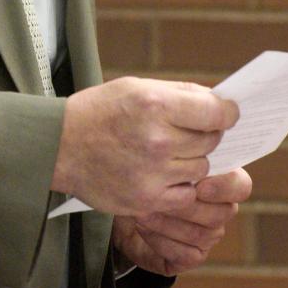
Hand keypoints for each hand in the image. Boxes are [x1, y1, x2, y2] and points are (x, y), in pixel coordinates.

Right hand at [51, 76, 238, 216]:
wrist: (59, 147)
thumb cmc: (98, 111)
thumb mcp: (135, 87)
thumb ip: (179, 94)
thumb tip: (218, 103)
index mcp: (154, 105)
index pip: (214, 112)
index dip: (226, 111)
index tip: (228, 113)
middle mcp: (157, 140)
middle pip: (211, 140)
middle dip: (206, 133)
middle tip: (188, 130)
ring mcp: (154, 174)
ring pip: (201, 168)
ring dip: (192, 159)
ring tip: (168, 151)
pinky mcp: (148, 200)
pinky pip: (186, 194)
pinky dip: (180, 184)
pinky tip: (162, 171)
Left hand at [112, 167, 252, 276]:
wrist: (122, 202)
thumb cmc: (144, 173)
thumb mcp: (159, 159)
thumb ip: (179, 156)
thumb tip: (186, 159)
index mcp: (220, 180)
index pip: (241, 186)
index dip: (224, 187)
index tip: (199, 185)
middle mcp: (219, 210)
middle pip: (221, 214)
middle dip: (185, 205)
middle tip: (157, 195)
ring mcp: (208, 236)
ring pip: (202, 235)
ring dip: (167, 221)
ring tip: (142, 209)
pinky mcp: (191, 257)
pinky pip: (187, 255)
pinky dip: (161, 241)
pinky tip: (143, 228)